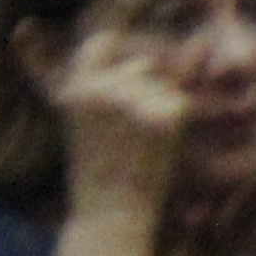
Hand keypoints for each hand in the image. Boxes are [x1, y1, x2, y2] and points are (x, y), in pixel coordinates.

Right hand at [44, 26, 198, 224]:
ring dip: (159, 108)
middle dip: (144, 92)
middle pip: (140, 67)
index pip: (101, 43)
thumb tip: (152, 59)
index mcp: (76, 90)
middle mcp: (102, 88)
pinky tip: (157, 148)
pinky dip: (176, 122)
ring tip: (140, 145)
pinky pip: (179, 103)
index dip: (115, 48)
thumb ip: (113, 87)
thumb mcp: (89, 123)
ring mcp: (135, 99)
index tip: (127, 66)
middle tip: (130, 136)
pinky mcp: (166, 113)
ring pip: (162, 86)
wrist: (110, 212)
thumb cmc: (99, 172)